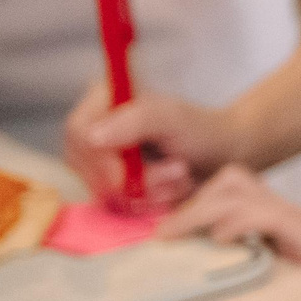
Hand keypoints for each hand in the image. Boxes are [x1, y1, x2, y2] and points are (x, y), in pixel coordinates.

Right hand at [63, 80, 243, 210]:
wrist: (222, 155)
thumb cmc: (201, 129)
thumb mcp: (175, 118)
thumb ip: (138, 120)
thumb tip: (92, 137)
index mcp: (104, 97)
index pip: (78, 131)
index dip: (99, 159)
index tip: (126, 178)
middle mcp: (95, 126)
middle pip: (86, 164)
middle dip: (135, 178)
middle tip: (179, 171)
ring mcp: (99, 157)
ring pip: (102, 188)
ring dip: (148, 191)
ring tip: (181, 177)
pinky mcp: (111, 182)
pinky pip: (115, 203)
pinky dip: (147, 202)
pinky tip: (172, 190)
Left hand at [164, 164, 300, 288]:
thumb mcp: (280, 281)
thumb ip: (248, 273)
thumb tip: (198, 287)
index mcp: (273, 225)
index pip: (228, 192)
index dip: (193, 204)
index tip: (164, 236)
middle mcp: (283, 215)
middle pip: (229, 182)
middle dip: (191, 203)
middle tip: (164, 236)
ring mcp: (297, 222)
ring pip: (239, 190)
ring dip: (203, 209)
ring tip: (179, 236)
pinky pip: (266, 214)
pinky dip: (238, 222)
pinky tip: (222, 240)